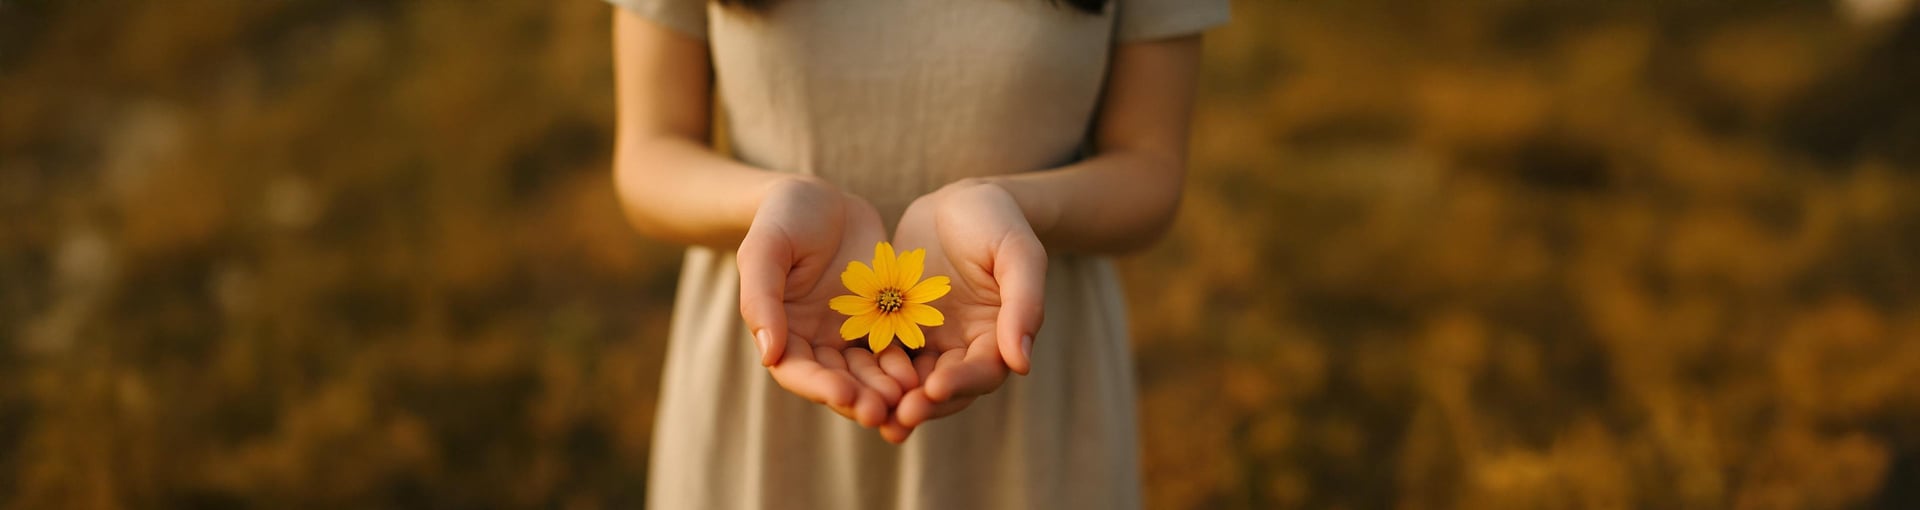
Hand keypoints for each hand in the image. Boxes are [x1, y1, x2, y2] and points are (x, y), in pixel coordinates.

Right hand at [737, 178, 920, 427]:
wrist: (822, 196)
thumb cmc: (784, 218)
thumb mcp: (766, 248)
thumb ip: (762, 297)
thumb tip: (768, 353)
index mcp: (781, 331)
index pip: (796, 371)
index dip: (820, 387)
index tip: (845, 397)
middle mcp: (816, 340)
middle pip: (837, 380)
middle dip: (860, 398)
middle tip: (885, 411)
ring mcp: (850, 332)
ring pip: (869, 371)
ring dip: (887, 388)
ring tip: (909, 396)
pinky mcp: (882, 320)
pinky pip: (896, 347)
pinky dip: (908, 363)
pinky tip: (925, 372)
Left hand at [878, 180, 1046, 442]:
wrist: (958, 201)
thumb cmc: (996, 222)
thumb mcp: (1018, 254)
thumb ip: (1025, 304)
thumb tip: (1022, 364)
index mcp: (998, 335)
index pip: (983, 371)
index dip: (962, 383)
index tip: (935, 388)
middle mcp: (964, 346)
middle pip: (946, 388)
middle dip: (924, 404)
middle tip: (898, 417)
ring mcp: (930, 340)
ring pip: (912, 381)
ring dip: (894, 400)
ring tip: (870, 413)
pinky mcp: (899, 328)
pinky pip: (884, 356)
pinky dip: (871, 373)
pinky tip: (848, 383)